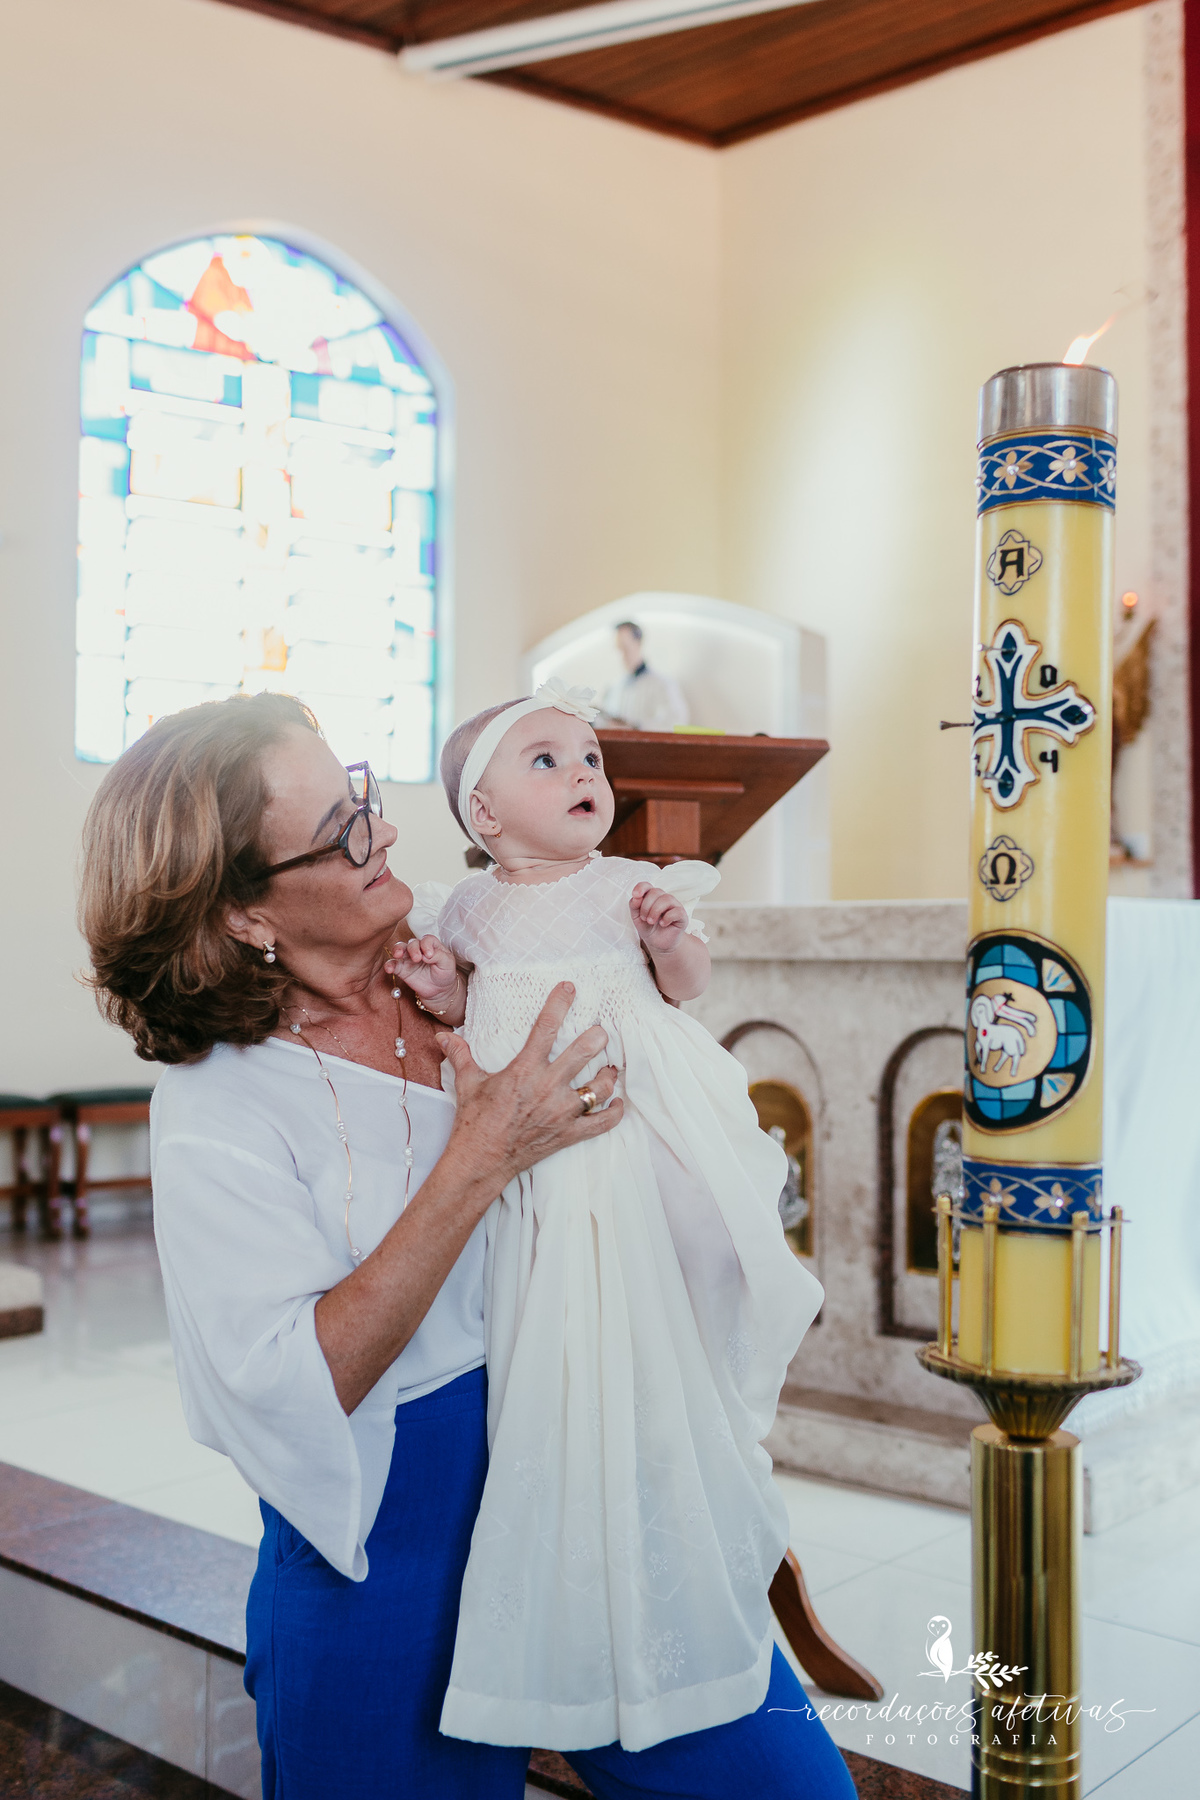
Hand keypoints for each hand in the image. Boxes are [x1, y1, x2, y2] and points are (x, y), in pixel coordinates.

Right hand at [386, 935, 462, 1014]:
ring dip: (398, 950)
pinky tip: (389, 969)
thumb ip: (439, 956)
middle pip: (412, 942)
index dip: (426, 945)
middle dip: (413, 948)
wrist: (439, 990)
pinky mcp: (401, 969)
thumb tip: (426, 954)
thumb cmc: (445, 973)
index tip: (429, 955)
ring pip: (400, 948)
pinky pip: (393, 964)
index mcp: (431, 945)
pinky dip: (389, 965)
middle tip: (417, 958)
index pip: (426, 939)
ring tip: (398, 955)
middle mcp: (419, 949)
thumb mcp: (448, 963)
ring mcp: (408, 958)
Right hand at [438, 982, 621, 1192]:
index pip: (545, 1028)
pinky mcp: (568, 1134)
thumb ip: (460, 1055)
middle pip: (582, 1053)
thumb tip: (443, 1036)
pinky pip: (601, 1123)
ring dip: (608, 1076)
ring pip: (598, 1088)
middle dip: (596, 1038)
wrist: (480, 1161)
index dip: (559, 1004)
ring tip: (609, 1068)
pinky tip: (618, 1103)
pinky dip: (614, 1113)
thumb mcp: (467, 1084)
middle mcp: (547, 1088)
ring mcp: (561, 1112)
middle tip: (602, 1031)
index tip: (570, 988)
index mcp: (524, 1070)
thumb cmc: (474, 1121)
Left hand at [630, 883, 688, 955]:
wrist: (659, 944)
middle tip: (644, 918)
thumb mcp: (637, 918)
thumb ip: (634, 906)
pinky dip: (667, 917)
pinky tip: (662, 924)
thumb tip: (636, 897)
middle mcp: (664, 898)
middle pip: (656, 892)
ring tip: (650, 921)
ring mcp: (674, 905)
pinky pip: (676, 911)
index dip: (641, 887)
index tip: (635, 895)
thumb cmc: (649, 928)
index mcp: (652, 897)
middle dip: (646, 906)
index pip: (647, 885)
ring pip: (667, 898)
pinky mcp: (682, 915)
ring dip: (655, 911)